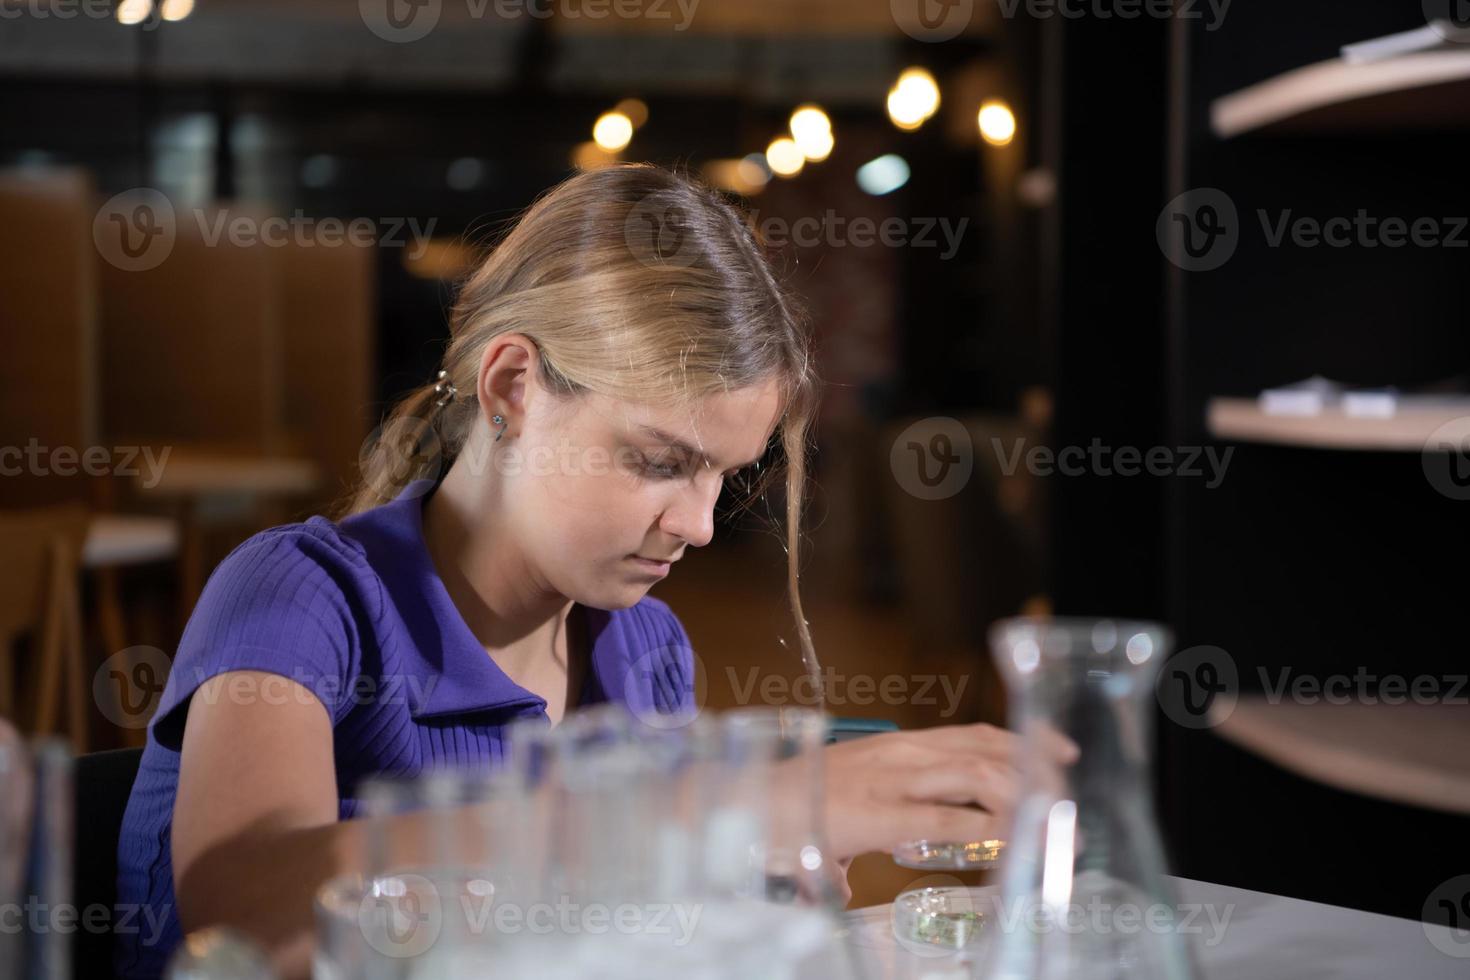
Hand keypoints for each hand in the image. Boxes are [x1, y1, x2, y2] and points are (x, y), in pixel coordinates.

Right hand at [818, 722, 1078, 861]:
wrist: (754, 801)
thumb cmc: (798, 800)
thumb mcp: (856, 790)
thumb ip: (883, 811)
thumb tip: (904, 843)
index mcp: (901, 746)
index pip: (975, 734)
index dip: (1022, 740)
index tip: (1058, 750)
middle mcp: (905, 753)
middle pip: (987, 748)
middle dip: (1036, 764)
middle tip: (1067, 783)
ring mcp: (895, 780)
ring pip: (977, 775)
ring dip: (1022, 795)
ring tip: (1050, 814)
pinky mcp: (883, 814)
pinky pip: (948, 819)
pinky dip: (985, 828)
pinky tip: (1009, 839)